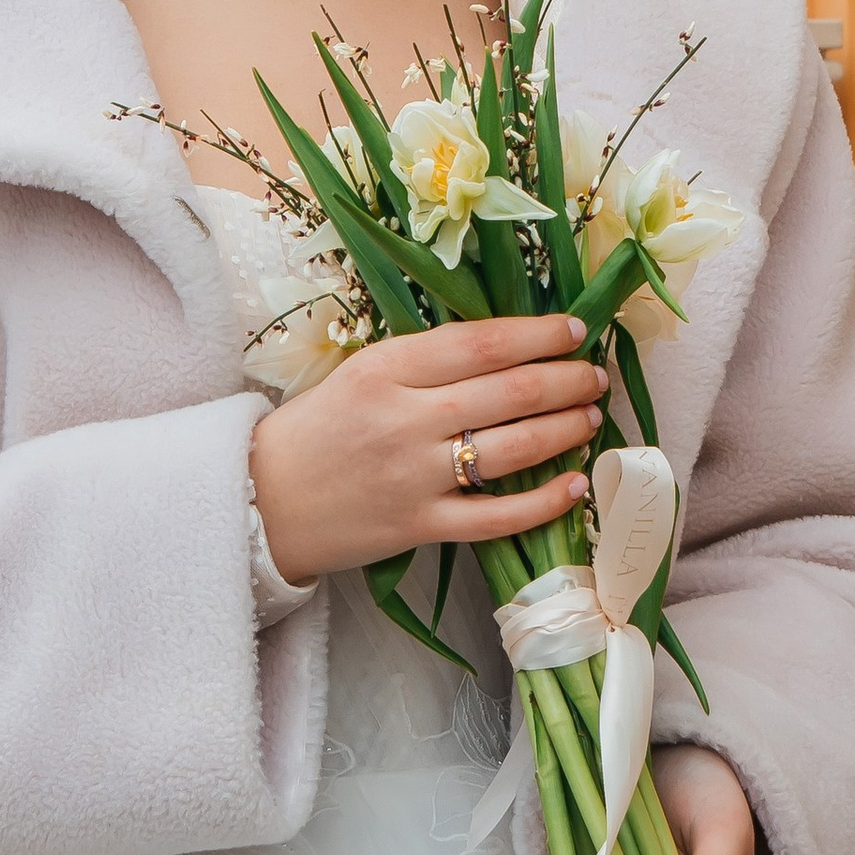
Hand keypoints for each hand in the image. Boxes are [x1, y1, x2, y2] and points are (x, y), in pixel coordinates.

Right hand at [249, 314, 606, 587]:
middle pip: (508, 391)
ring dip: (564, 430)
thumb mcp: (357, 374)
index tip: (573, 328)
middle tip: (594, 375)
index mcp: (384, 368)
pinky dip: (543, 503)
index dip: (537, 333)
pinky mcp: (419, 525)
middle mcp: (404, 418)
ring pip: (512, 449)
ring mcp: (414, 475)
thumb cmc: (312, 432)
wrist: (260, 502)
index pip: (480, 343)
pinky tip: (574, 486)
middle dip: (565, 379)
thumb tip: (502, 349)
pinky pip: (496, 516)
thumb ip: (421, 361)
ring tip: (591, 418)